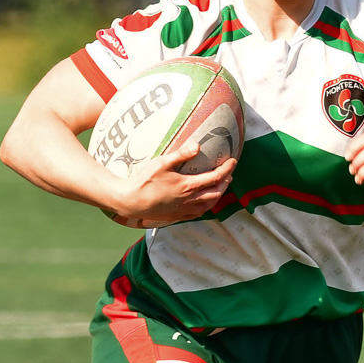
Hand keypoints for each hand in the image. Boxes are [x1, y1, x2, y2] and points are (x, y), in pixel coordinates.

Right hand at [109, 142, 234, 226]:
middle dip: (226, 183)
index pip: (215, 177)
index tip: (232, 160)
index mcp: (188, 186)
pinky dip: (206, 206)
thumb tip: (198, 146)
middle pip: (216, 193)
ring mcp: (184, 210)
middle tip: (229, 173)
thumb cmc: (144, 181)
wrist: (131, 202)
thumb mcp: (161, 163)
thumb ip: (181, 154)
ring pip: (209, 205)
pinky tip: (204, 202)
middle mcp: (190, 200)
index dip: (226, 169)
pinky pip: (198, 213)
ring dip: (218, 196)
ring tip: (221, 187)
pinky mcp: (177, 216)